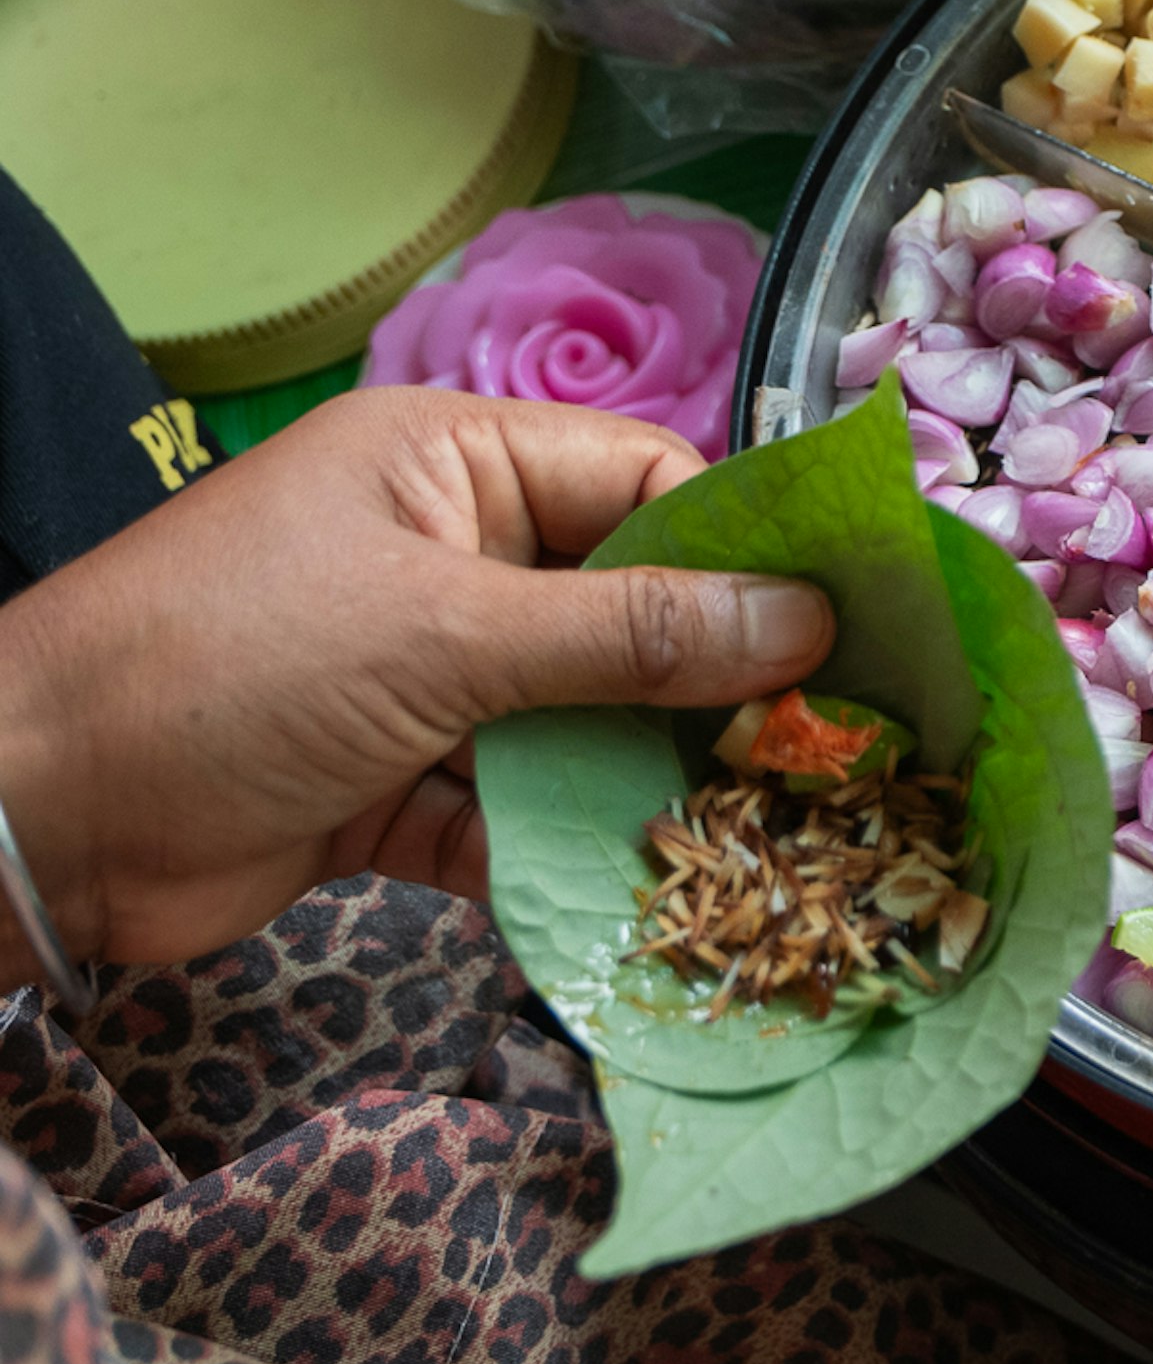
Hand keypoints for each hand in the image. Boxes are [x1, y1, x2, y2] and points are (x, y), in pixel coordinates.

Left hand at [0, 388, 832, 970]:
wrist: (27, 819)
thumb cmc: (225, 671)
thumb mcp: (445, 635)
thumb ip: (631, 638)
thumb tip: (808, 623)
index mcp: (454, 466)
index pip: (646, 487)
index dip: (751, 552)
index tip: (857, 625)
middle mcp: (449, 557)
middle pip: (629, 612)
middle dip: (718, 685)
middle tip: (834, 748)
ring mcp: (422, 676)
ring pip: (583, 721)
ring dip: (651, 782)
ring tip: (763, 836)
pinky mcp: (396, 788)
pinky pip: (517, 813)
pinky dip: (568, 855)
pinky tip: (643, 897)